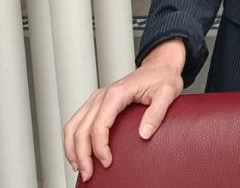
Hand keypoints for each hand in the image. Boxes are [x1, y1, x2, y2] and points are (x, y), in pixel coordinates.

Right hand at [63, 39, 185, 181]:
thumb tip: (144, 134)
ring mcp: (96, 99)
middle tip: (88, 173)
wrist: (160, 65)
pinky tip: (79, 152)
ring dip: (72, 149)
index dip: (100, 147)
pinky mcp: (96, 103)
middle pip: (81, 129)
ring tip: (80, 167)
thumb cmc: (163, 77)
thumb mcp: (167, 93)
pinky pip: (76, 122)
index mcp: (116, 93)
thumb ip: (156, 113)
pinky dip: (73, 139)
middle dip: (82, 155)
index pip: (99, 126)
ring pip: (72, 126)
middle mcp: (101, 95)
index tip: (107, 162)